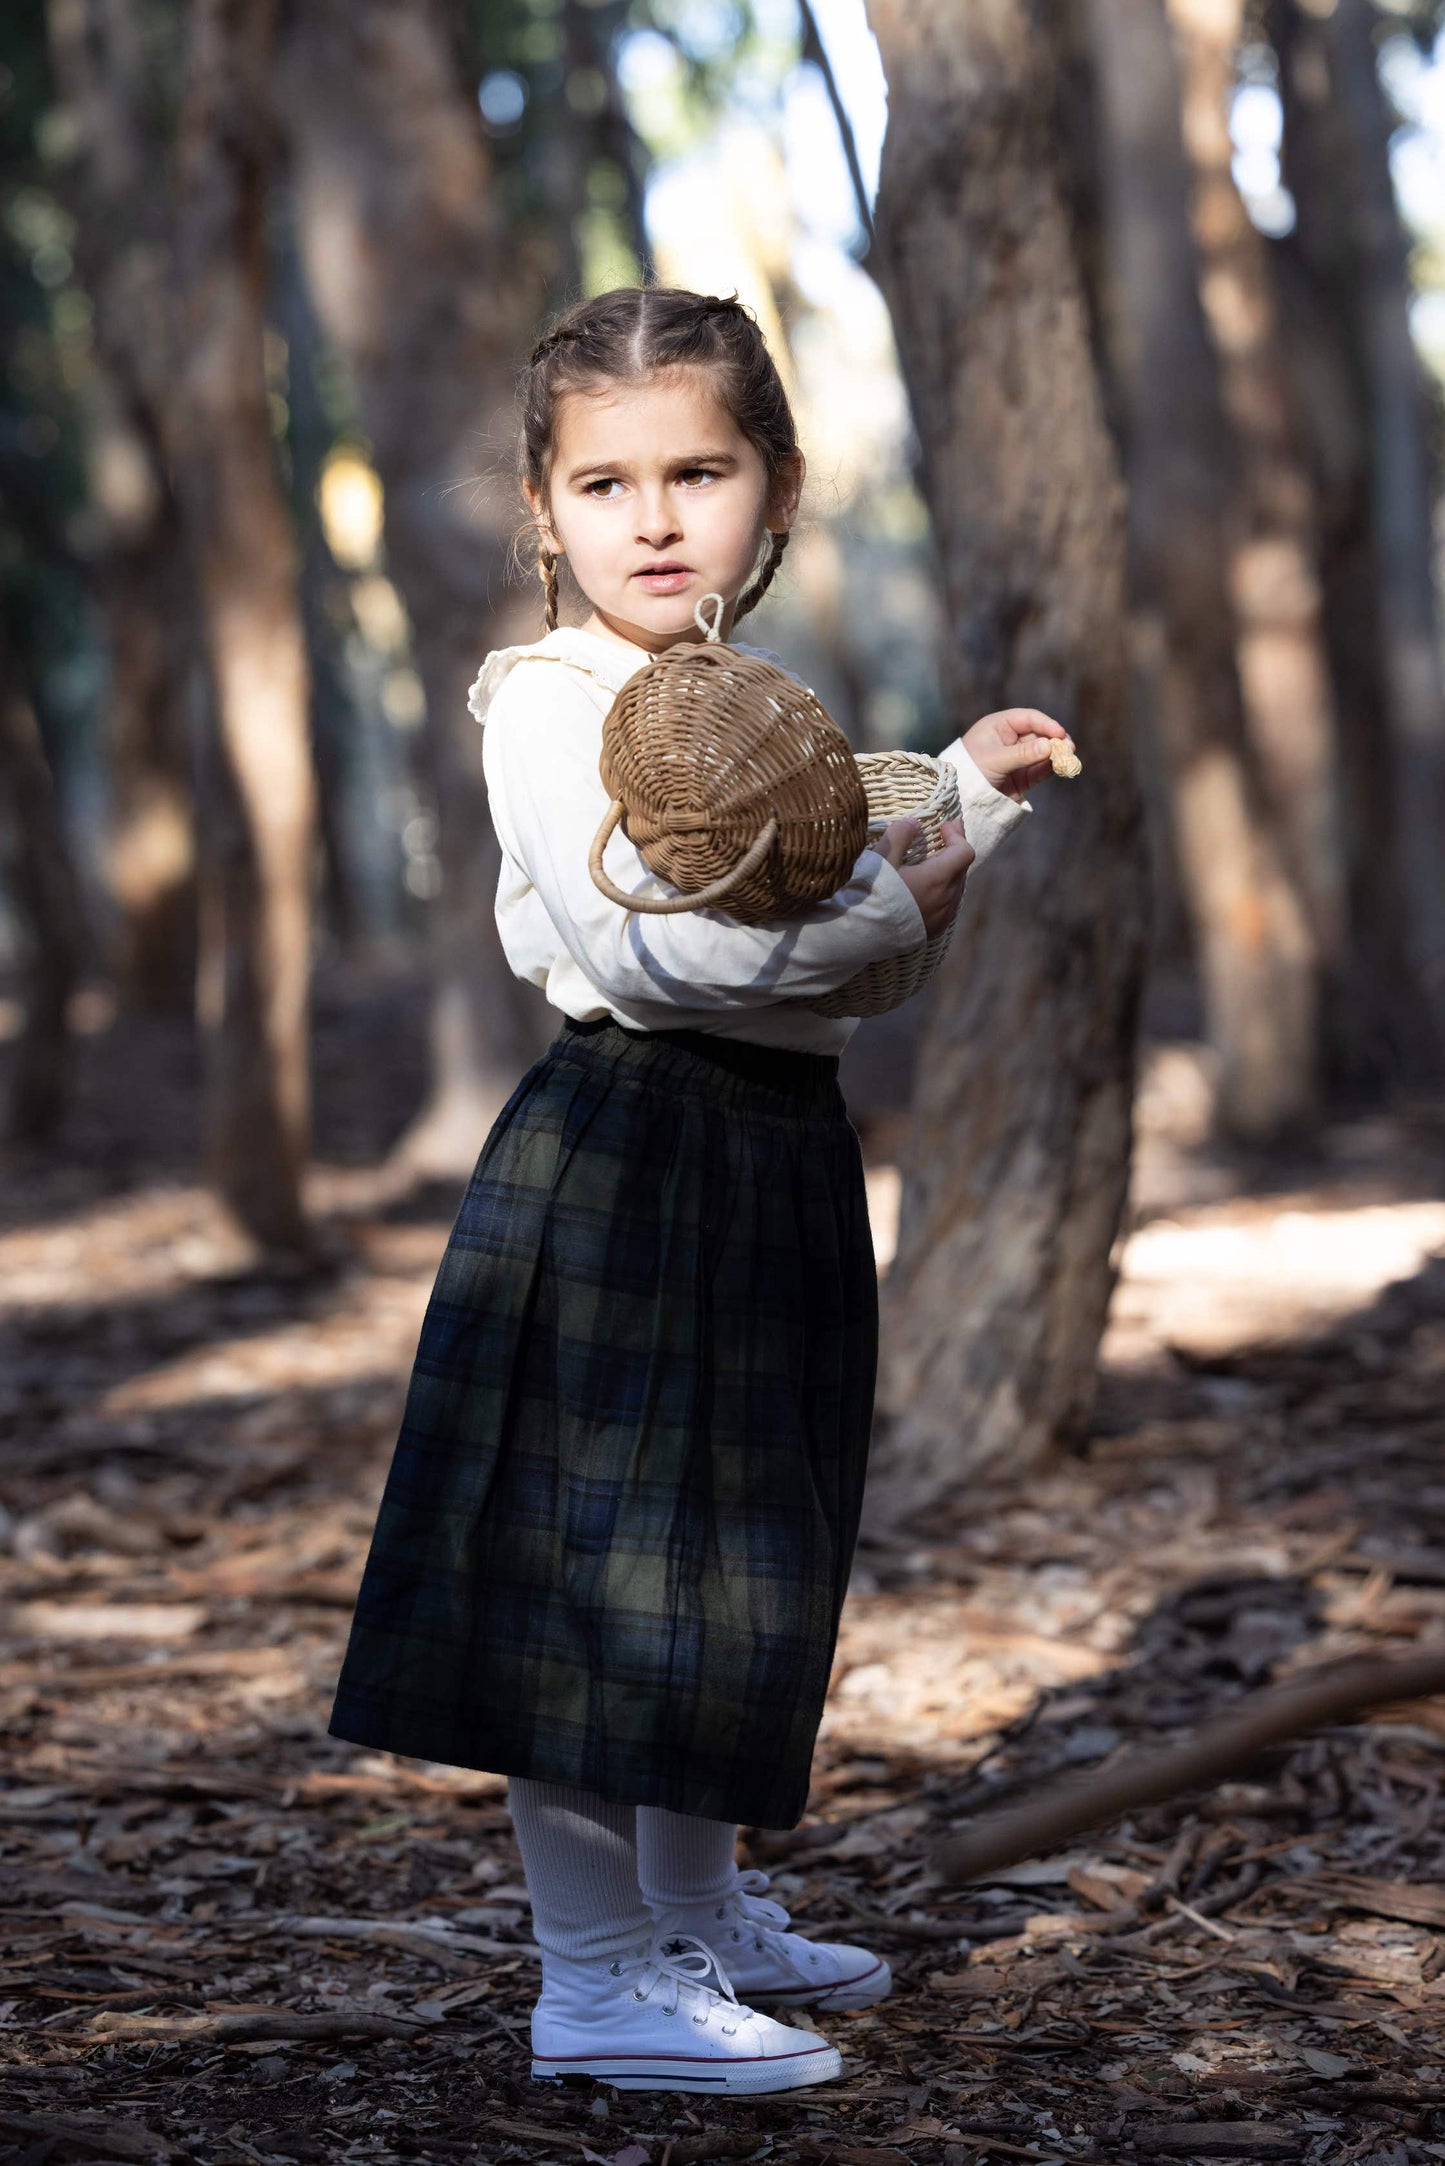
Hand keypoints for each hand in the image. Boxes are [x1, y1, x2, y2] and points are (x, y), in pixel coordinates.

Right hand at [877, 815, 974, 939]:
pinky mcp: (933, 930)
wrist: (859, 934)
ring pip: (956, 888)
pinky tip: (929, 889)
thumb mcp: (882, 858)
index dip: (957, 835)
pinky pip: (948, 905)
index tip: (944, 825)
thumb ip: (900, 835)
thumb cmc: (870, 895)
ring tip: (935, 862)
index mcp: (937, 879)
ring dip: (950, 872)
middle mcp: (946, 899)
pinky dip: (944, 891)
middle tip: (944, 836)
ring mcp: (942, 918)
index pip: (964, 852)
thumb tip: (913, 823)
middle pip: (961, 869)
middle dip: (954, 850)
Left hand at [963, 707, 1074, 799]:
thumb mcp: (995, 760)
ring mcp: (1017, 758)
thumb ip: (1022, 754)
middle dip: (1055, 740)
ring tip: (1069, 758)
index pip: (1028, 719)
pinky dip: (1051, 768)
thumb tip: (1049, 747)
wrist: (959, 800)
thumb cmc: (970, 771)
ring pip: (1043, 753)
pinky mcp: (1022, 777)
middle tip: (1069, 747)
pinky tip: (1060, 768)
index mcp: (999, 726)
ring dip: (1056, 755)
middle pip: (1039, 735)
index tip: (1059, 733)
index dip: (1046, 724)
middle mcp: (1010, 739)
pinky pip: (1040, 769)